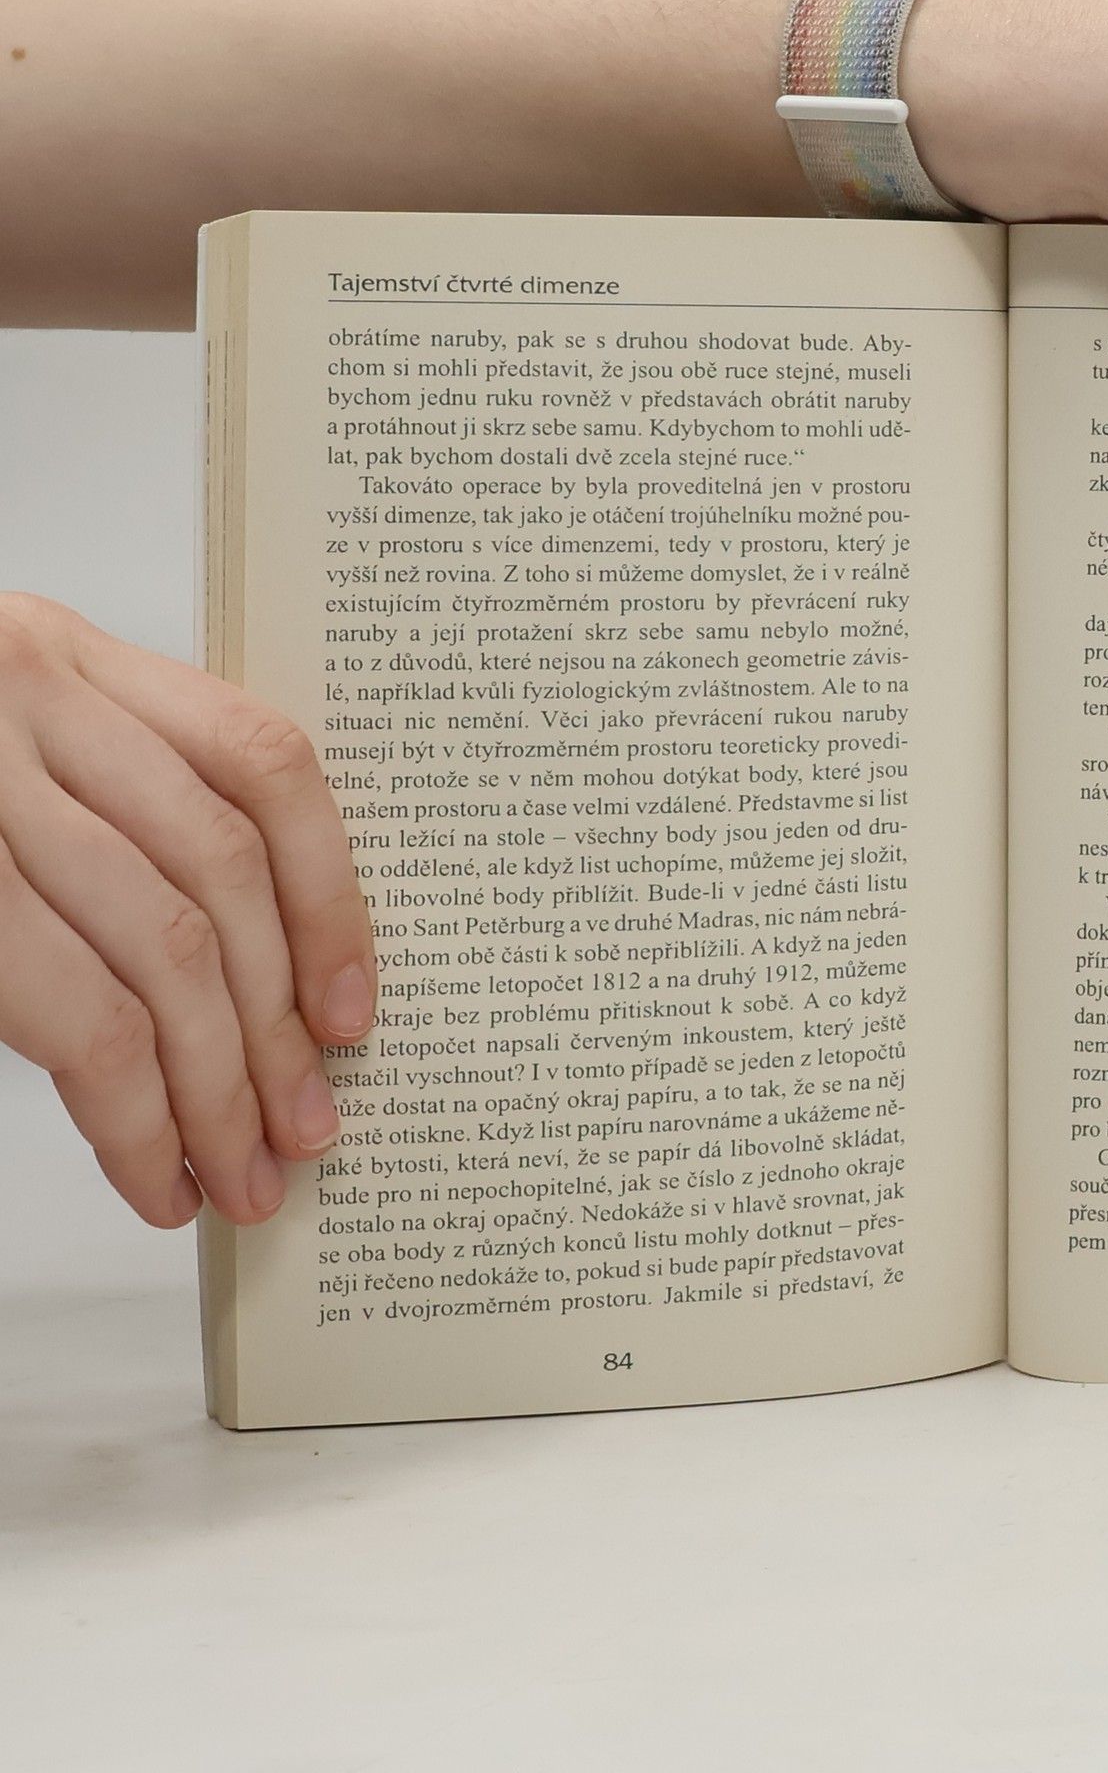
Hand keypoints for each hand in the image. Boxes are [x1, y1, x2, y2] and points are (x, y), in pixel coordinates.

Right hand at [0, 594, 375, 1225]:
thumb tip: (243, 991)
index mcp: (64, 657)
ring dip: (219, 1085)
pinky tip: (154, 1167)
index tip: (352, 1007)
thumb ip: (98, 819)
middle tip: (306, 1130)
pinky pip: (73, 1009)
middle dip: (277, 1023)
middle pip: (222, 873)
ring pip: (161, 947)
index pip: (263, 761)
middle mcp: (24, 697)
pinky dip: (130, 1108)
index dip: (329, 892)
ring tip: (245, 1173)